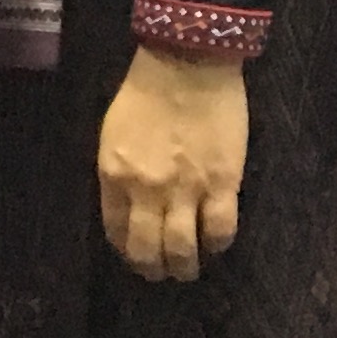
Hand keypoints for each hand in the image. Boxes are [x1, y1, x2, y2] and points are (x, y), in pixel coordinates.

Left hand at [98, 46, 248, 281]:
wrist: (186, 63)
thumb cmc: (145, 93)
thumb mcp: (113, 135)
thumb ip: (118, 173)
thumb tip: (127, 205)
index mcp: (114, 175)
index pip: (116, 230)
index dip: (126, 249)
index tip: (135, 255)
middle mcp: (145, 189)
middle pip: (147, 249)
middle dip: (152, 269)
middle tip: (161, 273)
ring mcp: (185, 189)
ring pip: (183, 249)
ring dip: (185, 266)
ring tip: (188, 269)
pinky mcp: (222, 184)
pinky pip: (221, 230)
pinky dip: (218, 244)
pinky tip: (216, 244)